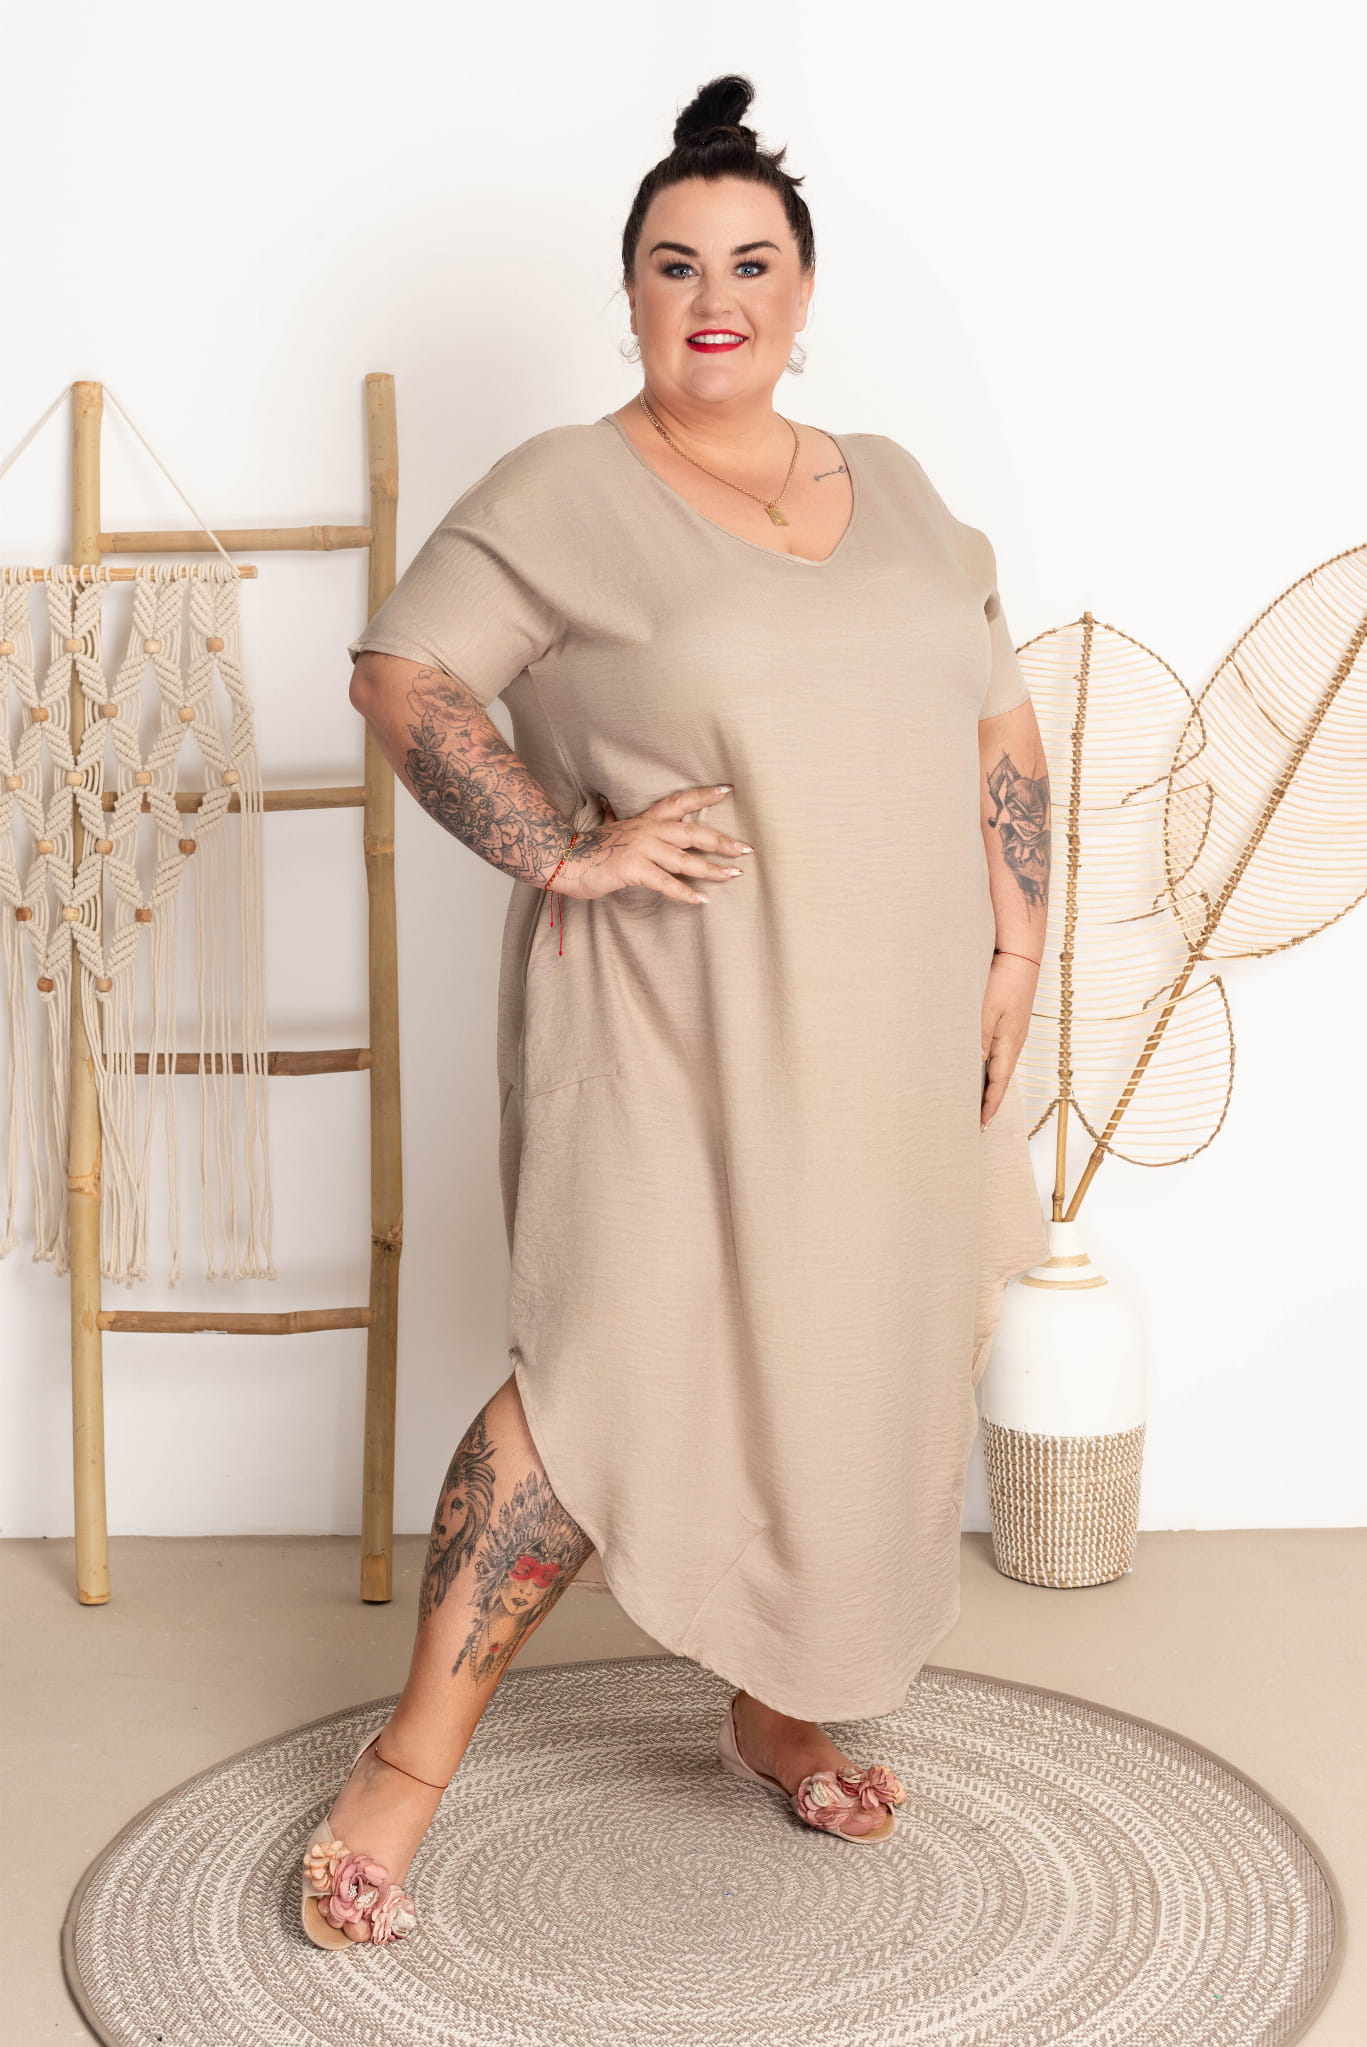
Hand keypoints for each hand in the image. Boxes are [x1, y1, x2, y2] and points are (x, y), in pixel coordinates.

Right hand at [552, 783, 752, 905]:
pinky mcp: (633, 869)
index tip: (728, 790)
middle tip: (746, 848)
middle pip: (693, 832)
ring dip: (711, 869)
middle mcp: (647, 830)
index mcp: (646, 819)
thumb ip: (616, 817)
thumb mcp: (609, 827)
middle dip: (722, 841)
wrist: (563, 858)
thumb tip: (608, 804)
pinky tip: (702, 900)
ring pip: (685, 860)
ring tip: (733, 875)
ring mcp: (641, 849)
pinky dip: (685, 893)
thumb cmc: (589, 847)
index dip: (704, 795)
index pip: (680, 801)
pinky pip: (665, 883)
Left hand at [981, 950, 1038, 1127]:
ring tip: (976, 1099)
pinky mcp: (1010, 1020)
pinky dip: (989, 1065)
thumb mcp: (987, 1010)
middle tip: (977, 1119)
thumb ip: (978, 1038)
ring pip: (999, 1065)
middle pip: (1000, 1079)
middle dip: (989, 1100)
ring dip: (989, 1084)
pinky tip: (980, 1064)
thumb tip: (972, 1066)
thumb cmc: (1006, 979)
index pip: (999, 1084)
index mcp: (1010, 1044)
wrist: (1022, 954)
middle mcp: (1014, 1041)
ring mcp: (1013, 1031)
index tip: (980, 1124)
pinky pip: (999, 1051)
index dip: (989, 1105)